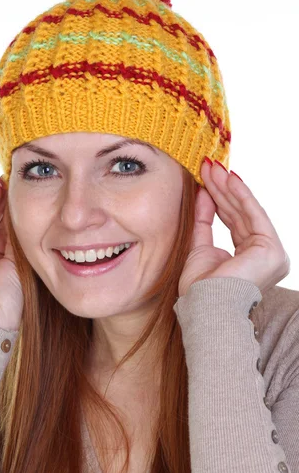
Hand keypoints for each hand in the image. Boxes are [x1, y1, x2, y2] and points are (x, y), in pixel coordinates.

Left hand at [178, 159, 289, 297]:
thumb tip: (203, 192)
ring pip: (245, 212)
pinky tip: (228, 178)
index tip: (205, 177)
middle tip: (207, 165)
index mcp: (249, 258)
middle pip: (239, 214)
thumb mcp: (199, 246)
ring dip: (227, 187)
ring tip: (212, 167)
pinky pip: (253, 215)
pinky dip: (240, 195)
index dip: (219, 198)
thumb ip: (204, 220)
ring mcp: (272, 253)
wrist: (203, 307)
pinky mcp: (272, 249)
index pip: (234, 221)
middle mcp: (265, 256)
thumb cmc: (199, 288)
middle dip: (222, 188)